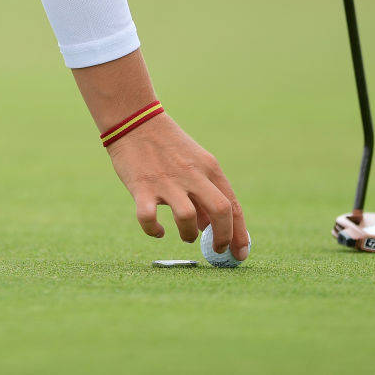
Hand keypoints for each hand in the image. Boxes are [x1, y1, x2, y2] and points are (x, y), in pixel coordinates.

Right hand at [106, 112, 248, 258]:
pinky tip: (158, 231)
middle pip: (220, 211)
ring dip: (189, 234)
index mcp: (209, 168)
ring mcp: (166, 181)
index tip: (239, 254)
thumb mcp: (194, 163)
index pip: (233, 206)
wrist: (134, 120)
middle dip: (223, 237)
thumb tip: (210, 227)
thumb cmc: (166, 146)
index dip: (239, 234)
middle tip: (216, 251)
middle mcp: (192, 174)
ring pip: (188, 218)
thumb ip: (204, 193)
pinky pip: (149, 219)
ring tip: (185, 235)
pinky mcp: (141, 187)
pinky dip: (154, 231)